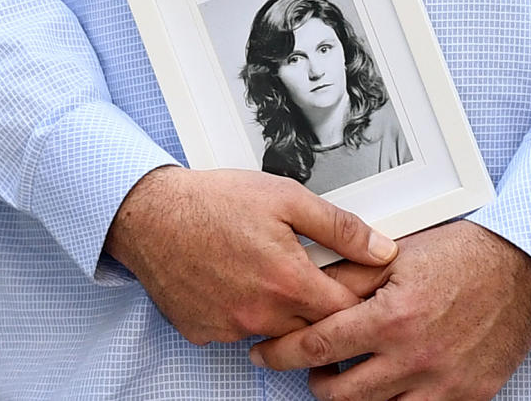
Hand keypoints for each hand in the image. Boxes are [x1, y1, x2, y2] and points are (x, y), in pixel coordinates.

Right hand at [104, 165, 398, 344]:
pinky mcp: (205, 332)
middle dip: (321, 304)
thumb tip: (381, 249)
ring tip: (270, 271)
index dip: (360, 296)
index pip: (348, 311)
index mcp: (288, 283)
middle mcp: (261, 315)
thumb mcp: (286, 198)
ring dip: (284, 310)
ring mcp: (231, 328)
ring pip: (278, 332)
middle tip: (311, 272)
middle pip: (315, 327)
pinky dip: (246, 313)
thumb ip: (339, 227)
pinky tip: (238, 282)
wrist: (149, 215)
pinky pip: (240, 331)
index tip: (358, 282)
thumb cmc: (212, 202)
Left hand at [249, 221, 530, 400]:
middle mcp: (414, 357)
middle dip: (314, 382)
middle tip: (312, 367)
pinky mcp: (468, 396)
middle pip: (339, 395)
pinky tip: (391, 386)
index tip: (264, 355)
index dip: (280, 354)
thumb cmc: (462, 254)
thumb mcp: (396, 256)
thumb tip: (305, 288)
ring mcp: (443, 383)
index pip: (316, 347)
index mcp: (391, 318)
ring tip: (350, 376)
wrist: (520, 266)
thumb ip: (347, 276)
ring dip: (353, 398)